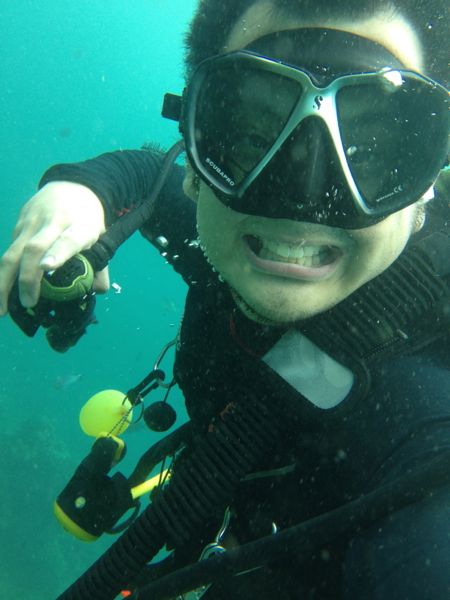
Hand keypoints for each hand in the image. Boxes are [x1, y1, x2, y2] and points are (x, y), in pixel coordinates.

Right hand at [0, 181, 105, 314]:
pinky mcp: (18, 224)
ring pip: (13, 252)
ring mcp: (31, 222)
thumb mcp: (101, 238)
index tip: (47, 267)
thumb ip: (100, 265)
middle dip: (27, 278)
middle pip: (33, 249)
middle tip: (28, 302)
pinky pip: (9, 251)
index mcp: (78, 227)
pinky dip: (4, 274)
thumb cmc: (87, 218)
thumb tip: (97, 291)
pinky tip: (3, 292)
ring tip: (3, 309)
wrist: (72, 186)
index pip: (68, 240)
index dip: (57, 254)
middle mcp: (52, 223)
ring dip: (4, 282)